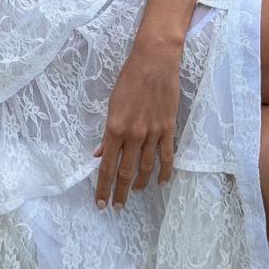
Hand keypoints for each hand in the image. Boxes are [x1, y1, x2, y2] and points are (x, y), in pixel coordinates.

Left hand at [93, 39, 181, 211]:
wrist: (154, 61)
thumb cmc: (129, 78)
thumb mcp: (112, 104)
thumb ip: (108, 132)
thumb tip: (100, 153)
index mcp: (115, 128)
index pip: (107, 166)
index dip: (103, 187)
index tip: (100, 203)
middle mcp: (133, 135)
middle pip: (125, 172)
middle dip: (120, 193)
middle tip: (116, 207)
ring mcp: (152, 133)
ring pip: (146, 168)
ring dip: (139, 185)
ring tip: (134, 194)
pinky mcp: (168, 129)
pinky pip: (166, 157)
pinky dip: (165, 173)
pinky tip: (161, 182)